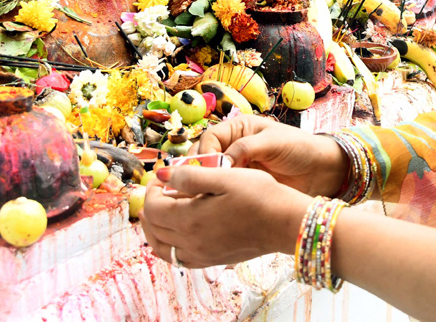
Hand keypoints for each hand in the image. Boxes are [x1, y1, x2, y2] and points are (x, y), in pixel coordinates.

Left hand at [141, 166, 311, 268]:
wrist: (285, 223)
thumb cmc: (259, 195)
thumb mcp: (224, 176)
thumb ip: (189, 176)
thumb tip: (161, 174)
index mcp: (190, 219)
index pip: (153, 207)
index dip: (152, 189)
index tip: (162, 176)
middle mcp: (191, 242)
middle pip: (153, 227)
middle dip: (150, 206)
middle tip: (159, 190)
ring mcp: (201, 254)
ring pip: (162, 247)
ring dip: (155, 229)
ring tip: (161, 211)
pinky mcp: (212, 260)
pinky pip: (179, 258)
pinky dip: (169, 245)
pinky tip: (178, 233)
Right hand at [195, 115, 347, 196]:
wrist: (320, 171)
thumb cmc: (299, 148)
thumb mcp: (272, 142)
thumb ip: (245, 149)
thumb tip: (220, 163)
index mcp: (238, 129)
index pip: (209, 138)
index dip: (204, 154)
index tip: (206, 170)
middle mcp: (232, 146)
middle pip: (204, 157)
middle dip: (199, 170)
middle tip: (200, 186)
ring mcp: (235, 167)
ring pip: (209, 176)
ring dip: (205, 185)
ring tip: (205, 197)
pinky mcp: (241, 186)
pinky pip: (221, 190)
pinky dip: (215, 196)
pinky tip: (215, 204)